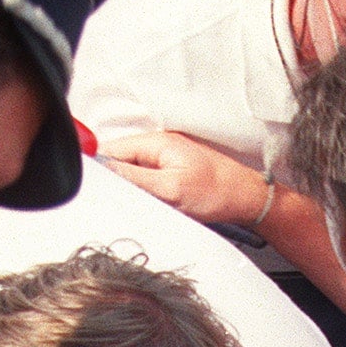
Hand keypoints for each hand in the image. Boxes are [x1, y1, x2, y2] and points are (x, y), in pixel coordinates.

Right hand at [100, 133, 270, 231]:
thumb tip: (104, 172)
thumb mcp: (170, 189)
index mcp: (155, 142)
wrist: (247, 198)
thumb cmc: (216, 192)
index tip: (99, 192)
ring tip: (147, 203)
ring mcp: (165, 158)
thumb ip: (134, 179)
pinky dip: (146, 193)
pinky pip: (148, 180)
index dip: (100, 171)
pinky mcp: (172, 171)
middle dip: (118, 183)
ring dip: (133, 190)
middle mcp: (158, 145)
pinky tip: (157, 204)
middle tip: (127, 203)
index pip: (110, 150)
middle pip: (120, 161)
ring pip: (133, 173)